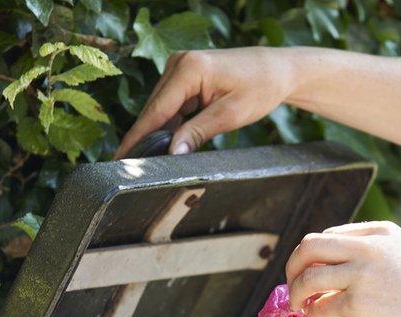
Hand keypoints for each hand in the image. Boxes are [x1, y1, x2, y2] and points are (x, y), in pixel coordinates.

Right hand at [114, 47, 298, 158]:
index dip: (138, 137)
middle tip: (133, 169)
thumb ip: (197, 133)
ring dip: (157, 132)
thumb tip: (171, 154)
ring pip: (161, 108)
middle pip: (154, 109)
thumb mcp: (231, 115)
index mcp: (190, 68)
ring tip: (146, 160)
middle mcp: (179, 62)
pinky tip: (166, 144)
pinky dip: (170, 123)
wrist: (278, 70)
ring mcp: (180, 66)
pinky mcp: (184, 74)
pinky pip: (171, 104)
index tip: (121, 158)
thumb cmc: (261, 87)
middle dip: (145, 138)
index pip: (156, 110)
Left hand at [285, 221, 400, 316]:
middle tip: (293, 284)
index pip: (330, 235)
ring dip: (296, 291)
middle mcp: (370, 247)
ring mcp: (362, 274)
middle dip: (293, 266)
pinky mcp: (358, 302)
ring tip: (299, 303)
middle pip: (310, 246)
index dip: (314, 255)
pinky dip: (311, 310)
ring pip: (308, 275)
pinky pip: (319, 304)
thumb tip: (321, 267)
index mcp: (381, 232)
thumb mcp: (400, 258)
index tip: (310, 272)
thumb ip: (367, 254)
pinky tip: (315, 315)